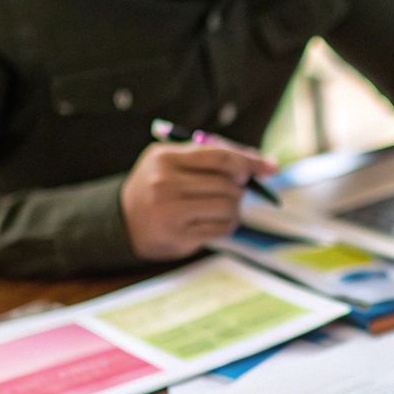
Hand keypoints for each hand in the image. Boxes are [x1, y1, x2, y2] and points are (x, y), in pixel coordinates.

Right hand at [120, 142, 275, 260]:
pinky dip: (228, 224)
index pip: (219, 156)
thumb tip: (259, 163)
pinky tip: (216, 221)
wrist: (122, 221)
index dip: (249, 161)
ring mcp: (170, 212)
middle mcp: (164, 184)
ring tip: (224, 206)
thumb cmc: (157, 185)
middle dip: (240, 188)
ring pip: (228, 207)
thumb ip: (210, 155)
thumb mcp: (172, 161)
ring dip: (235, 208)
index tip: (270, 167)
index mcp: (164, 158)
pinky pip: (222, 229)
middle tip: (235, 190)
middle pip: (227, 184)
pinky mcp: (178, 237)